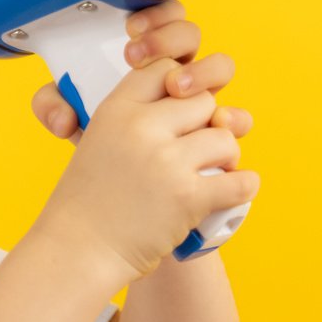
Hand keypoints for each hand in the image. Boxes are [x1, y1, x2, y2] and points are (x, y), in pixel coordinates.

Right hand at [26, 0, 260, 283]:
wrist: (78, 251)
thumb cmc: (87, 201)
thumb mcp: (96, 141)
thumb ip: (134, 117)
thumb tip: (195, 103)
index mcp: (116, 109)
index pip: (166, 69)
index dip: (180, 86)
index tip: (181, 107)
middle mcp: (142, 127)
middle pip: (203, 101)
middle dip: (206, 123)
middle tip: (197, 148)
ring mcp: (166, 161)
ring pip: (225, 137)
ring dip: (225, 156)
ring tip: (213, 172)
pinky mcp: (188, 196)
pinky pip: (239, 180)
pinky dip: (243, 186)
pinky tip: (236, 188)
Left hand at [29, 0, 255, 146]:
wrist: (116, 196)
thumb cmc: (100, 147)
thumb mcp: (71, 122)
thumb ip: (53, 106)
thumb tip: (62, 115)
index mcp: (149, 58)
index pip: (164, 17)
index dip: (155, 17)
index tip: (129, 35)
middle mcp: (180, 74)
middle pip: (191, 35)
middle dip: (169, 40)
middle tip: (138, 58)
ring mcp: (203, 102)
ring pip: (221, 67)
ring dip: (203, 72)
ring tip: (177, 89)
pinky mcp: (218, 135)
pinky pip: (236, 118)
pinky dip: (231, 117)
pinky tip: (216, 123)